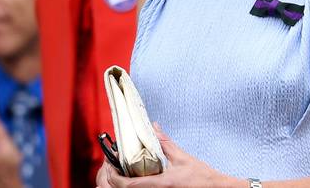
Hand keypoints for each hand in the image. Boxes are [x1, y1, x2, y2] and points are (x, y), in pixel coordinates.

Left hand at [95, 124, 235, 187]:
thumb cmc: (200, 177)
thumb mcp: (181, 157)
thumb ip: (164, 143)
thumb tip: (153, 127)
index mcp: (160, 184)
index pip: (128, 185)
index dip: (113, 176)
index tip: (109, 165)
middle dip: (110, 181)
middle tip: (109, 167)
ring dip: (117, 185)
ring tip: (117, 173)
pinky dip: (127, 187)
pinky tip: (129, 179)